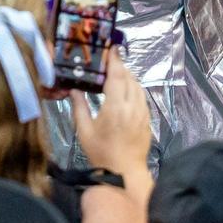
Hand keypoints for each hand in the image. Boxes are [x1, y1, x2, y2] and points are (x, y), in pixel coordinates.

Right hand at [69, 48, 152, 174]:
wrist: (124, 173)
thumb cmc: (101, 153)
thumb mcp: (84, 131)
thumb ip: (79, 107)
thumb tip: (74, 90)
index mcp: (115, 107)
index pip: (117, 76)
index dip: (114, 60)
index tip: (111, 49)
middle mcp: (132, 106)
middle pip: (129, 78)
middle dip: (120, 66)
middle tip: (110, 60)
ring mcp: (142, 113)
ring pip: (138, 86)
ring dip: (128, 77)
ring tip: (117, 74)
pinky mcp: (147, 119)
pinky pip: (142, 97)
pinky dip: (134, 89)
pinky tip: (126, 91)